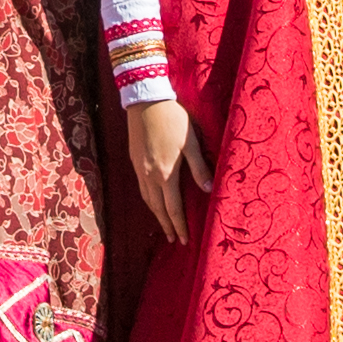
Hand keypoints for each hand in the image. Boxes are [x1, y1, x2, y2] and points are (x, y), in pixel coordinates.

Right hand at [123, 93, 195, 245]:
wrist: (146, 101)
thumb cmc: (173, 119)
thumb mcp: (190, 142)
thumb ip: (199, 167)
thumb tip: (208, 191)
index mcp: (166, 173)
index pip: (173, 208)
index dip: (179, 226)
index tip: (184, 240)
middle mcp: (150, 175)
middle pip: (158, 208)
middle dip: (167, 225)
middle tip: (174, 240)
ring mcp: (140, 168)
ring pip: (147, 199)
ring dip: (156, 215)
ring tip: (164, 225)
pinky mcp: (135, 160)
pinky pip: (142, 188)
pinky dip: (148, 200)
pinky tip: (152, 200)